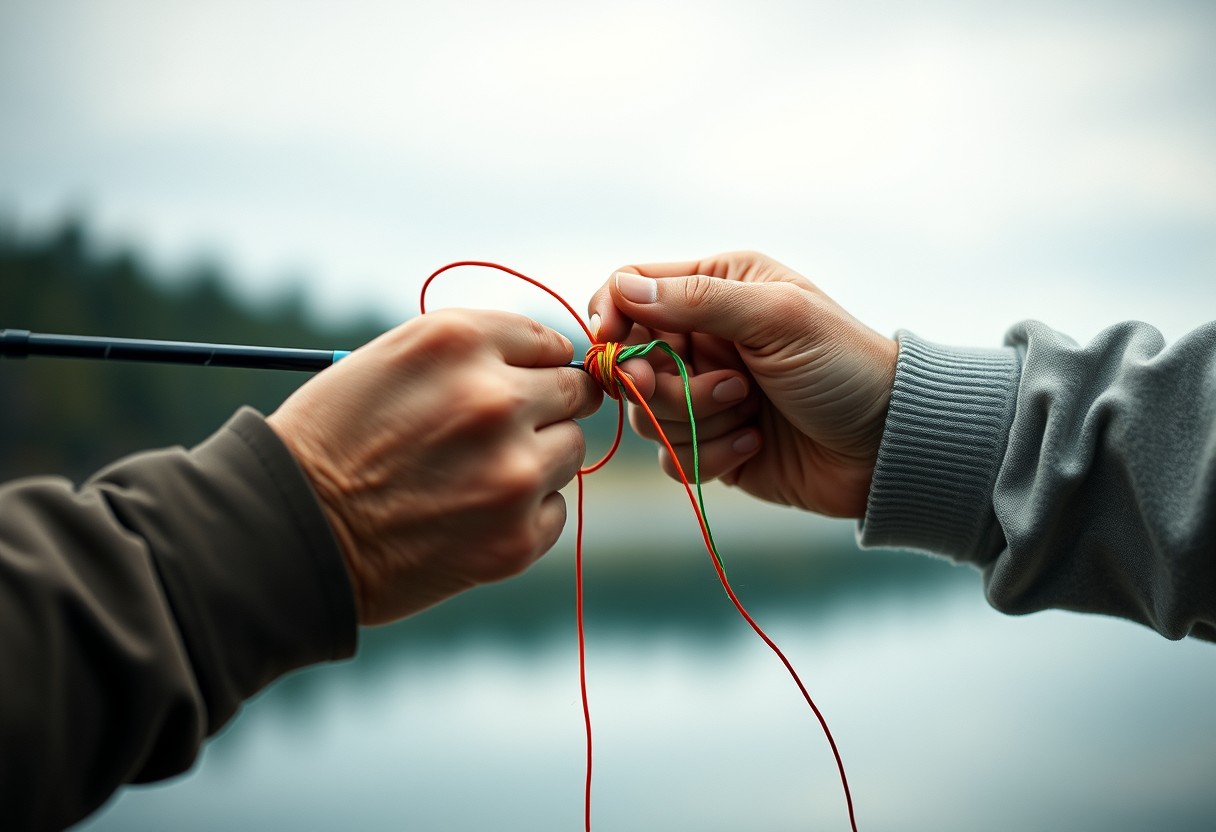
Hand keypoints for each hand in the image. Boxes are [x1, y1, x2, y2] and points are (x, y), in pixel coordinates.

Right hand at [267, 310, 601, 625]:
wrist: (291, 534)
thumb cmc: (333, 439)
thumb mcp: (392, 360)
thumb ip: (472, 353)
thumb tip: (549, 362)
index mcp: (458, 342)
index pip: (548, 340)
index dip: (536, 365)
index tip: (521, 383)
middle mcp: (495, 399)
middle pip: (575, 392)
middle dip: (546, 407)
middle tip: (504, 432)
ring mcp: (513, 470)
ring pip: (571, 448)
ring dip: (538, 458)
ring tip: (476, 475)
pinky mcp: (517, 536)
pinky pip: (554, 508)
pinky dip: (525, 513)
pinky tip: (471, 515)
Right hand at [588, 251, 896, 518]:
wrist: (889, 446)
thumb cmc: (845, 367)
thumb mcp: (778, 317)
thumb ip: (697, 300)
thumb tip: (621, 288)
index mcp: (718, 289)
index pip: (632, 289)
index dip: (612, 317)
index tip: (615, 346)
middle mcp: (704, 339)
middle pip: (630, 360)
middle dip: (662, 382)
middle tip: (718, 387)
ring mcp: (704, 394)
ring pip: (648, 414)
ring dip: (697, 418)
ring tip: (751, 411)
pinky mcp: (712, 445)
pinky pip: (673, 457)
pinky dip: (711, 455)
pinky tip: (755, 443)